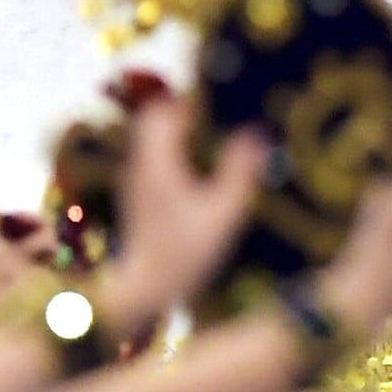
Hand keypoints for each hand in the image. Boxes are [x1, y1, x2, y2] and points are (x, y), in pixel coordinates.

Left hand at [99, 104, 266, 336]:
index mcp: (156, 162)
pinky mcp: (140, 199)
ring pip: (154, 142)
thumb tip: (255, 135)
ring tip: (220, 144)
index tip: (223, 102)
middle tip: (224, 121)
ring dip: (183, 136)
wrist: (143, 290)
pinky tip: (206, 174)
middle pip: (156, 121)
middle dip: (187, 115)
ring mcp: (135, 182)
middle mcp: (139, 166)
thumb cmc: (182, 255)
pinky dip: (178, 157)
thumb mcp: (221, 215)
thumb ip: (239, 174)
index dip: (191, 101)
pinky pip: (156, 162)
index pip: (163, 111)